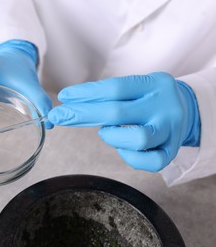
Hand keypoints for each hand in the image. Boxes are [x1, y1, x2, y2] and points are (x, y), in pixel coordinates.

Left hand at [48, 72, 200, 171]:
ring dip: (111, 136)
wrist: (187, 109)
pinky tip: (122, 146)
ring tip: (106, 132)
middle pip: (117, 112)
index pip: (114, 87)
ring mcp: (170, 130)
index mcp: (154, 84)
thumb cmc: (150, 99)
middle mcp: (164, 106)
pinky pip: (148, 161)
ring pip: (137, 138)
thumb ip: (110, 95)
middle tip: (58, 116)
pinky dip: (128, 156)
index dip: (85, 93)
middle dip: (81, 115)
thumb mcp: (136, 87)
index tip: (64, 97)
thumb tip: (71, 106)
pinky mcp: (171, 152)